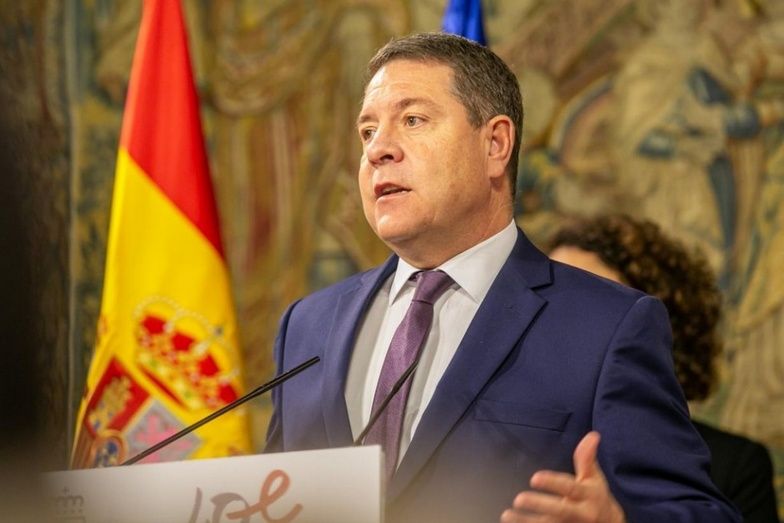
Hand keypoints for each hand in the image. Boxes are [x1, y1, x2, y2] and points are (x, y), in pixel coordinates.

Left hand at [500, 431, 625, 522]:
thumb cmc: (595, 497)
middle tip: (518, 499)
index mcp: (587, 495)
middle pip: (560, 510)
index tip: (534, 478)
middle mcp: (580, 513)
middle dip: (540, 505)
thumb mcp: (594, 478)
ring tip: (507, 515)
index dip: (553, 483)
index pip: (570, 488)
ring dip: (527, 521)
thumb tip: (592, 435)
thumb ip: (587, 458)